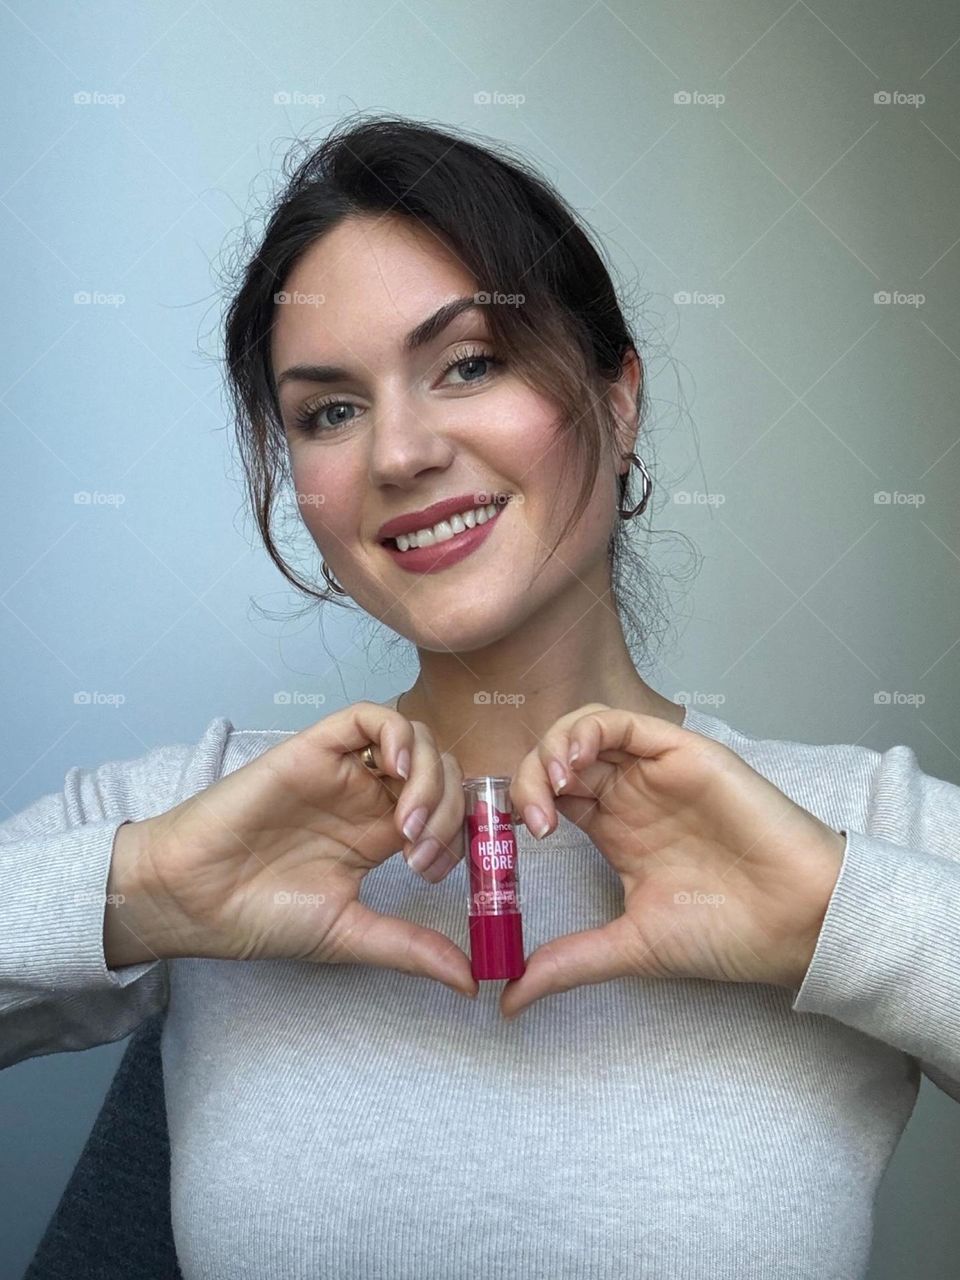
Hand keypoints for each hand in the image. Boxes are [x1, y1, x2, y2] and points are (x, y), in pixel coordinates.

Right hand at [122, 701, 476, 996]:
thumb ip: (411, 949)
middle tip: (422, 855)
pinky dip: (397, 734)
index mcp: (380, 834)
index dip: (461, 835)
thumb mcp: (350, 934)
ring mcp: (344, 770)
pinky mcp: (316, 748)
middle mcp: (368, 796)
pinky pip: (369, 718)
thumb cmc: (261, 915)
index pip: (447, 811)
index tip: (439, 875)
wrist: (194, 898)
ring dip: (430, 776)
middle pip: (441, 773)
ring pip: (414, 741)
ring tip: (409, 824)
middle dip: (450, 810)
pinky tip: (398, 770)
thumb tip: (471, 983)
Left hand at [503, 704, 844, 1018]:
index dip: (516, 810)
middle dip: (526, 780)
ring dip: (552, 751)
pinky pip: (622, 722)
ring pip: (583, 732)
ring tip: (549, 791)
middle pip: (557, 761)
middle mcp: (631, 794)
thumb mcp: (630, 946)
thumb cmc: (728, 932)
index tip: (500, 846)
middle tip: (526, 823)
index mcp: (616, 831)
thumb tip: (509, 999)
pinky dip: (587, 731)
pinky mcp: (680, 751)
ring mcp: (654, 770)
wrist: (796, 922)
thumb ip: (569, 963)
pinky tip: (574, 764)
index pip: (549, 798)